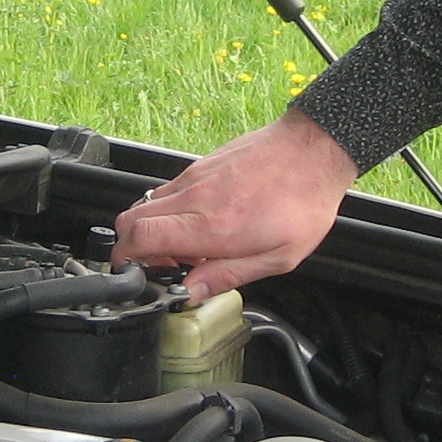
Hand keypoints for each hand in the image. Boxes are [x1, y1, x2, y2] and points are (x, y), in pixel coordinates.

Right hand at [112, 110, 357, 298]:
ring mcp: (194, 177)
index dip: (126, 260)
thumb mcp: (277, 257)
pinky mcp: (200, 165)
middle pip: (129, 219)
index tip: (139, 274)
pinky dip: (168, 212)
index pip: (139, 237)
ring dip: (152, 229)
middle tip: (163, 264)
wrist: (314, 150)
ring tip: (186, 247)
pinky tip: (199, 224)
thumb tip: (190, 292)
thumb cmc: (303, 203)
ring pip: (146, 203)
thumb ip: (227, 275)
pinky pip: (167, 190)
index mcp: (210, 227)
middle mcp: (194, 198)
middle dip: (132, 247)